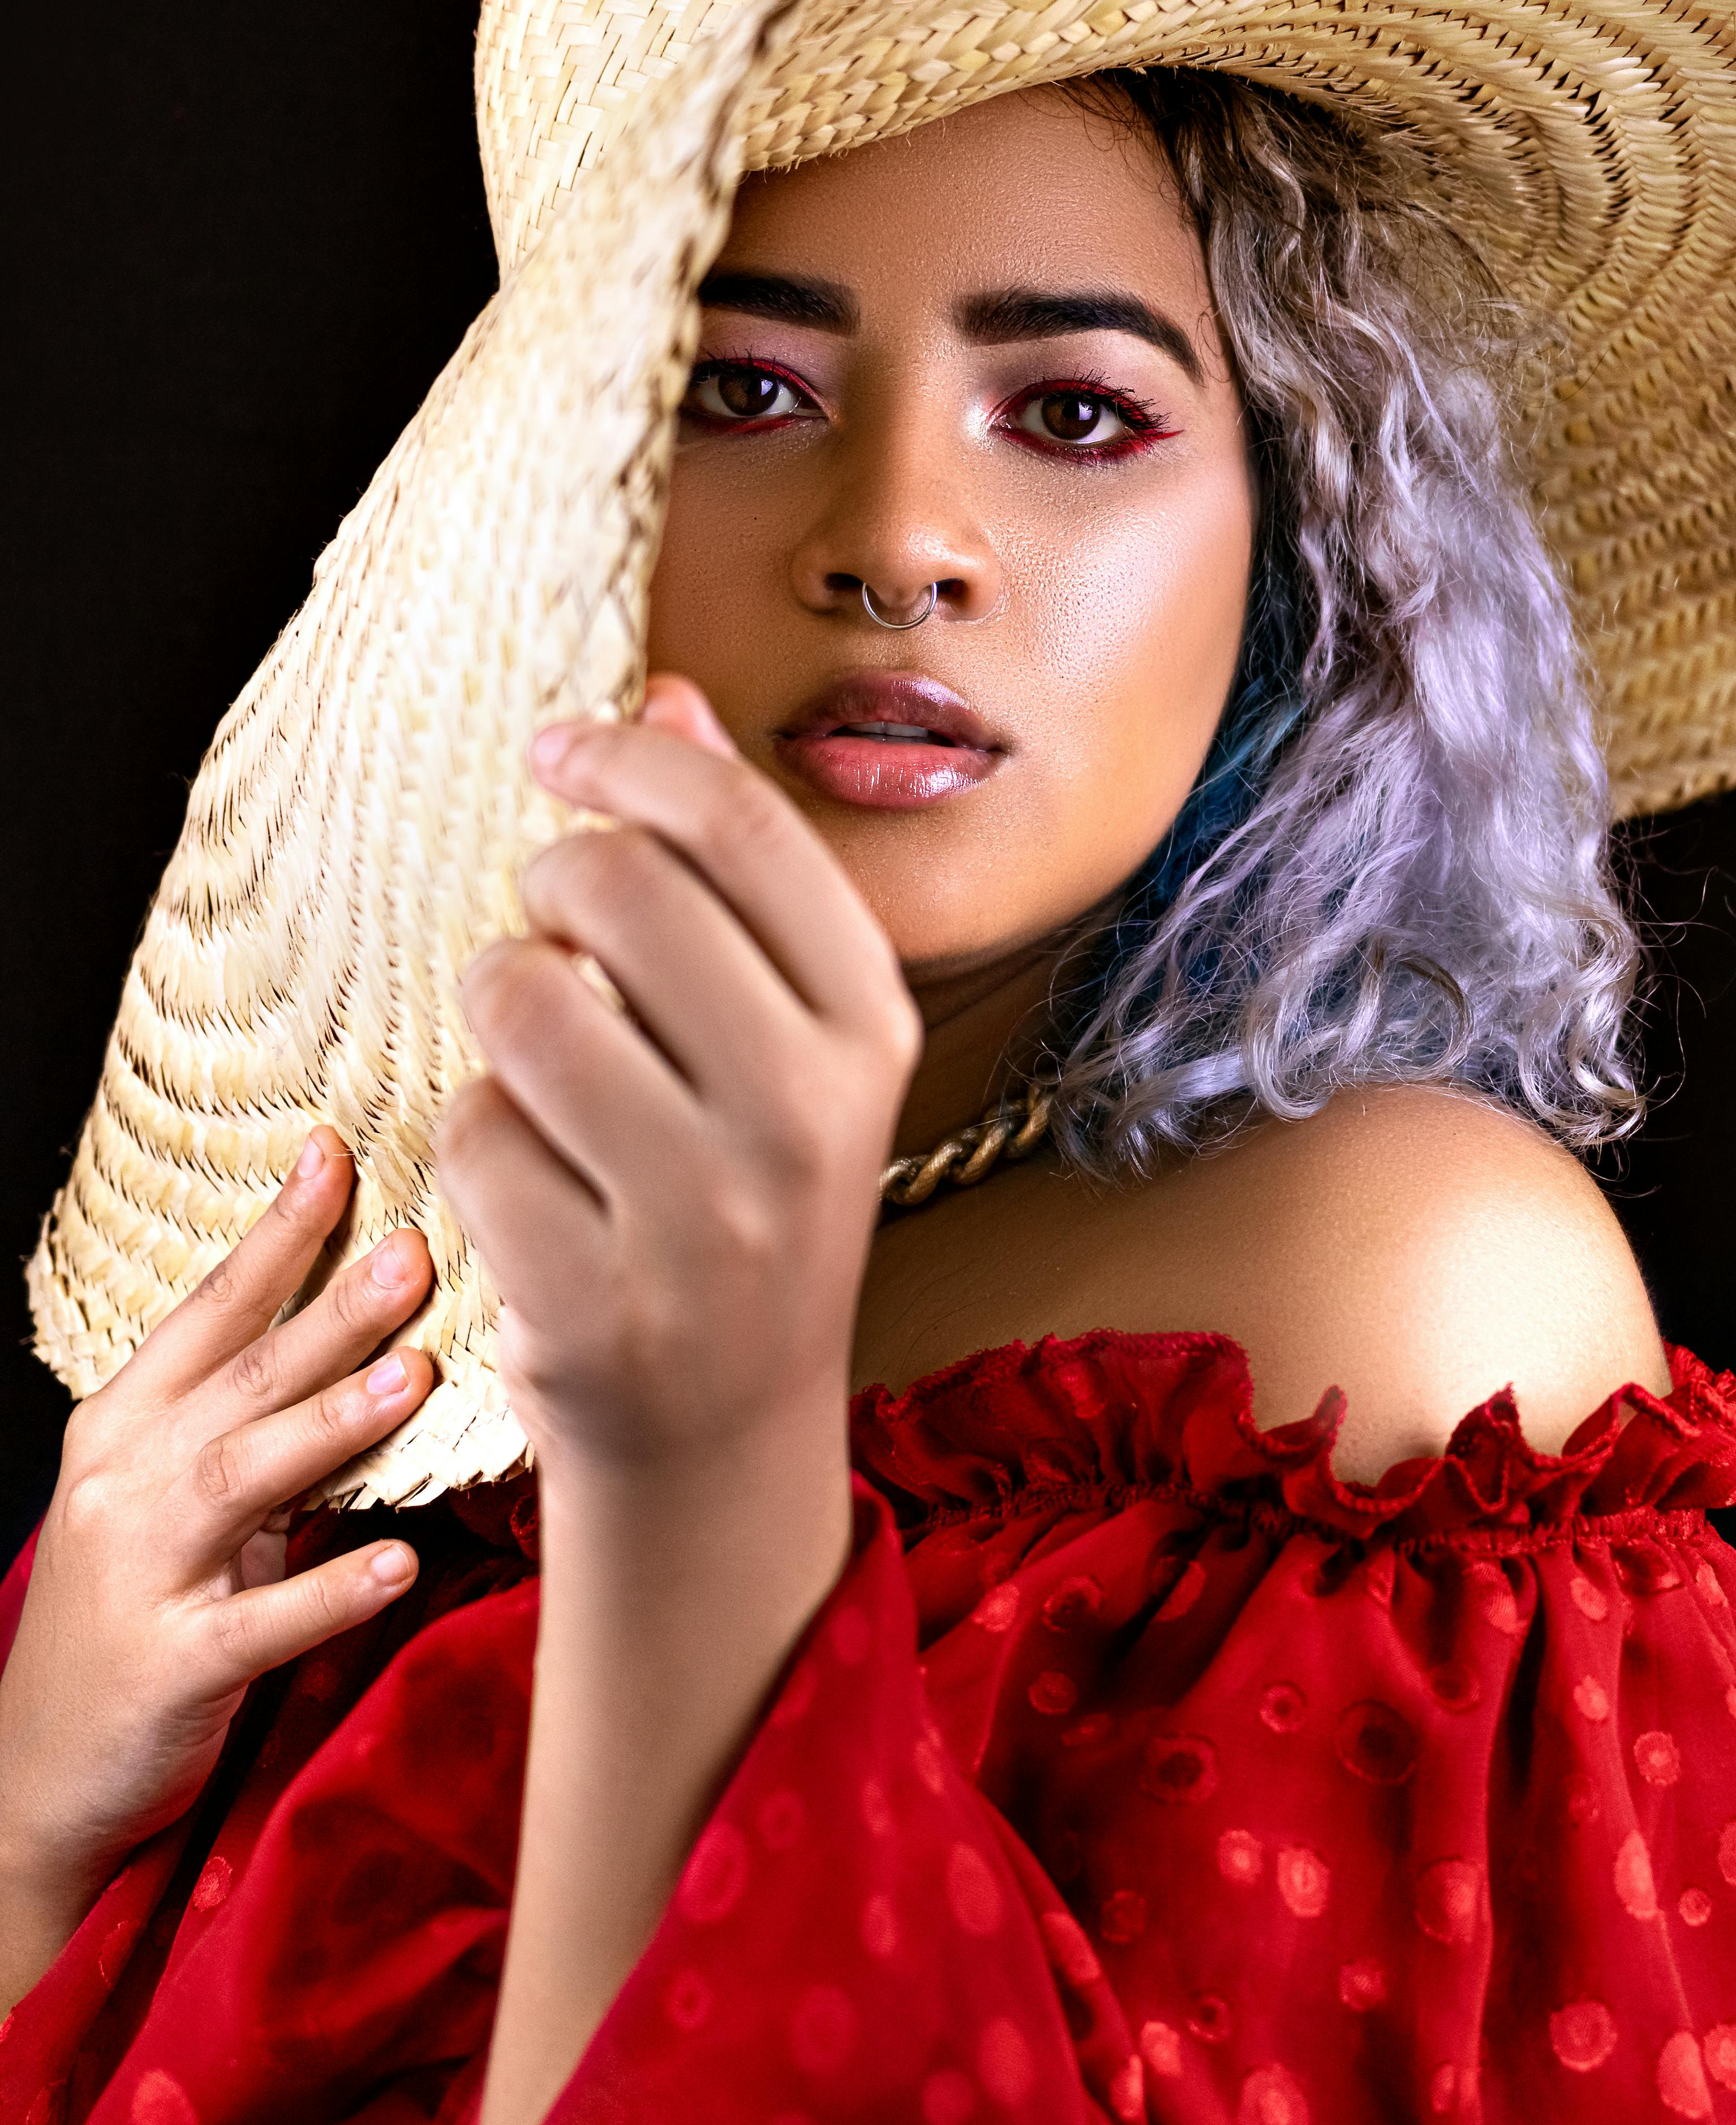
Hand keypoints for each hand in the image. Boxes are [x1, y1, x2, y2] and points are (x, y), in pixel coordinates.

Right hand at [0, 1139, 434, 2003]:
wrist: (40, 1770)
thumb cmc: (126, 1613)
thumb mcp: (171, 1499)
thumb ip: (251, 1423)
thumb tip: (367, 1339)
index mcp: (125, 1428)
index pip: (210, 1312)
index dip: (274, 1234)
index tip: (334, 1153)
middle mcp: (126, 1484)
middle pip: (242, 1379)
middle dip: (329, 1310)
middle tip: (412, 1251)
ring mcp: (145, 1575)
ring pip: (244, 1478)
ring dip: (331, 1424)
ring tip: (415, 1375)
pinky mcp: (174, 1666)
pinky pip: (259, 1623)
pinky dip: (328, 1591)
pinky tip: (400, 1564)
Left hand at [437, 677, 921, 1492]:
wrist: (723, 1433)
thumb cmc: (743, 1194)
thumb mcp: (786, 1034)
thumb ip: (735, 866)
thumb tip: (669, 692)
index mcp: (872, 1030)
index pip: (740, 826)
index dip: (629, 755)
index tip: (559, 745)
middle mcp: (806, 1120)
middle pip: (620, 889)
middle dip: (551, 881)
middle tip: (552, 922)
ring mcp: (703, 1222)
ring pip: (523, 1002)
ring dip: (502, 1003)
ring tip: (539, 1050)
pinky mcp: (593, 1303)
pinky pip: (473, 1134)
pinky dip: (478, 1136)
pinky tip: (530, 1171)